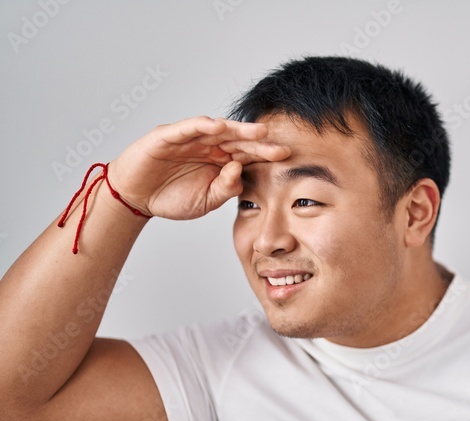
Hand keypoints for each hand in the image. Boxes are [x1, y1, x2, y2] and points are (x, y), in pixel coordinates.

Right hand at [106, 116, 289, 219]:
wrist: (137, 197)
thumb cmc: (172, 197)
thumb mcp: (207, 200)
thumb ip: (226, 188)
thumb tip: (240, 172)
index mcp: (220, 160)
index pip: (247, 154)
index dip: (265, 154)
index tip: (286, 156)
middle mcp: (208, 146)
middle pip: (238, 140)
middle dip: (259, 142)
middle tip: (280, 145)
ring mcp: (189, 139)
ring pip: (217, 130)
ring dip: (238, 129)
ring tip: (258, 131)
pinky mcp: (168, 135)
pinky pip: (187, 127)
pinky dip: (203, 125)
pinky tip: (218, 126)